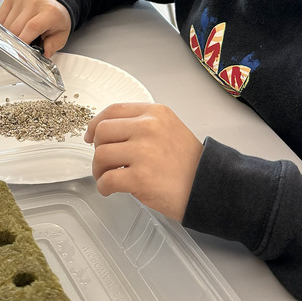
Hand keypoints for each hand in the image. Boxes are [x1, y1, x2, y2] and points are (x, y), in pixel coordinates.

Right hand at [0, 0, 71, 56]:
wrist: (53, 2)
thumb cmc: (56, 18)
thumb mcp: (61, 35)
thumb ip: (52, 46)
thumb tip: (43, 55)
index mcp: (49, 12)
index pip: (32, 27)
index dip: (24, 40)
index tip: (21, 53)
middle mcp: (35, 2)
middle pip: (16, 28)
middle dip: (18, 41)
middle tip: (25, 43)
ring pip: (7, 25)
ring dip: (12, 33)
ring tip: (23, 31)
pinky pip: (1, 18)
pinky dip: (6, 25)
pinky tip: (17, 23)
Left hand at [84, 103, 202, 220]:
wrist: (210, 187)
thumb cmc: (189, 164)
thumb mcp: (169, 129)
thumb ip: (142, 125)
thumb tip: (108, 133)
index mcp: (155, 113)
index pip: (113, 110)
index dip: (95, 124)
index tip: (91, 135)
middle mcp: (148, 128)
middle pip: (102, 131)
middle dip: (98, 149)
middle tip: (104, 162)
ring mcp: (143, 152)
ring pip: (101, 155)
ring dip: (99, 170)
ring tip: (108, 177)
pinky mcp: (140, 177)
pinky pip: (106, 180)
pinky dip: (103, 187)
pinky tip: (110, 190)